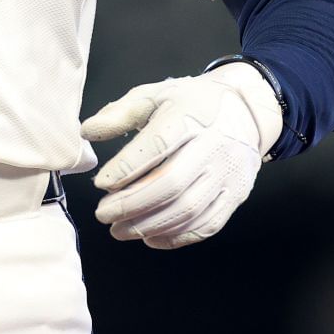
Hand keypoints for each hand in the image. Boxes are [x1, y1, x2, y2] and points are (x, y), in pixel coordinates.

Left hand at [79, 64, 282, 248]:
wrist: (246, 110)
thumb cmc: (190, 103)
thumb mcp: (154, 95)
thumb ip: (120, 113)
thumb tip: (87, 132)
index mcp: (189, 116)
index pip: (156, 146)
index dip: (126, 167)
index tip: (100, 183)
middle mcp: (213, 146)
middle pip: (172, 184)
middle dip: (132, 204)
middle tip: (103, 214)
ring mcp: (228, 173)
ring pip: (189, 209)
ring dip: (150, 225)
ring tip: (119, 229)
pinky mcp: (237, 194)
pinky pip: (208, 224)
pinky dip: (178, 237)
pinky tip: (150, 238)